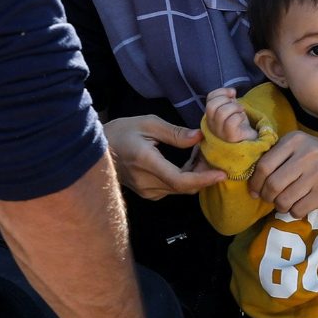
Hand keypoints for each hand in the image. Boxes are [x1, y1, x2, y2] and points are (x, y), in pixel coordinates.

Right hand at [102, 114, 226, 200]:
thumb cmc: (121, 132)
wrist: (96, 149)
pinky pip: (171, 189)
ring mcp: (145, 191)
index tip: (221, 174)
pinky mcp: (146, 193)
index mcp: (146, 162)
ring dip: (195, 177)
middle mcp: (146, 182)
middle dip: (203, 175)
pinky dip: (184, 179)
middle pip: (184, 187)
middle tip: (215, 158)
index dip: (203, 179)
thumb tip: (198, 138)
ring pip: (179, 190)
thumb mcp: (148, 124)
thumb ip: (175, 133)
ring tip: (203, 158)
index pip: (180, 180)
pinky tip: (189, 164)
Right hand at [200, 87, 257, 146]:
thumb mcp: (231, 109)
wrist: (250, 140)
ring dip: (234, 108)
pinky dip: (239, 116)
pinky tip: (242, 118)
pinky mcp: (230, 137)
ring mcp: (220, 133)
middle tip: (236, 105)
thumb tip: (231, 91)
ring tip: (241, 111)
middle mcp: (211, 126)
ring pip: (221, 113)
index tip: (232, 94)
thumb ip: (228, 99)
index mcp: (210, 116)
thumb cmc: (240, 124)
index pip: (209, 99)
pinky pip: (230, 123)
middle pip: (211, 106)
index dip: (221, 92)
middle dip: (226, 100)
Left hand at [246, 131, 317, 219]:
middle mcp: (306, 153)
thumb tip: (253, 182)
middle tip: (271, 200)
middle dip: (267, 197)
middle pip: (272, 184)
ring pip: (284, 199)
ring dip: (281, 206)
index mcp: (296, 139)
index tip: (255, 191)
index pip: (263, 164)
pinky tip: (301, 206)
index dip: (255, 182)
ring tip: (288, 203)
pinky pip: (298, 209)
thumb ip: (281, 158)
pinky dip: (295, 212)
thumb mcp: (305, 148)